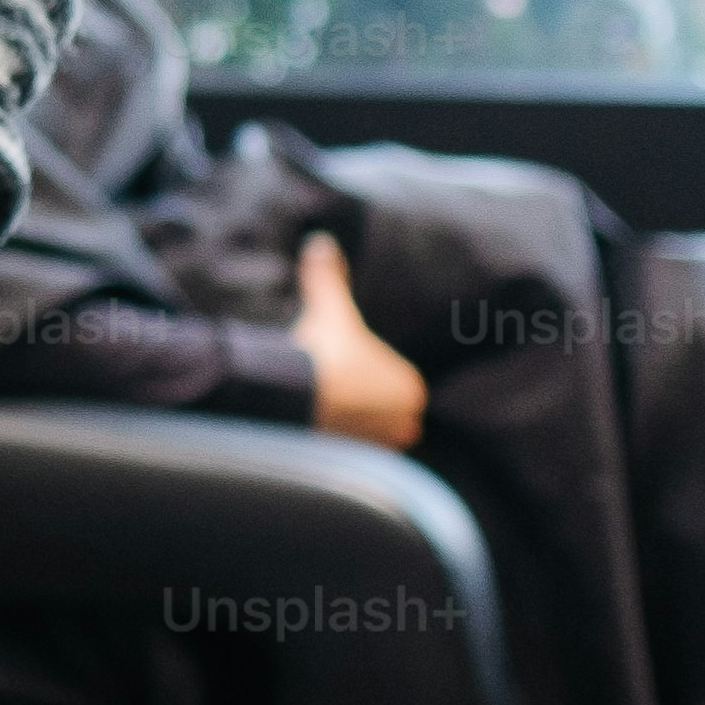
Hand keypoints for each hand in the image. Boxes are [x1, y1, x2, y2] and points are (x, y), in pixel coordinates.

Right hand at [296, 230, 428, 449]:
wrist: (294, 394)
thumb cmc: (321, 351)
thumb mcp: (327, 307)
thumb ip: (328, 276)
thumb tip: (321, 241)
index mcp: (410, 386)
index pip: (393, 382)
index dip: (365, 374)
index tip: (341, 370)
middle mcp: (405, 421)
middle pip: (384, 410)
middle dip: (364, 404)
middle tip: (333, 391)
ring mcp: (380, 446)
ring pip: (369, 433)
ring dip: (353, 426)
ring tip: (325, 410)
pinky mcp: (355, 462)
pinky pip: (352, 453)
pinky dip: (340, 445)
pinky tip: (319, 429)